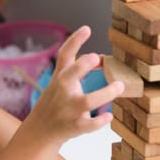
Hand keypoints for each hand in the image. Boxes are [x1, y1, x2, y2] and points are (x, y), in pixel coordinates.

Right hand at [23, 26, 123, 146]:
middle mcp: (62, 92)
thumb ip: (78, 69)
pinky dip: (97, 122)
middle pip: (68, 76)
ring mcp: (66, 110)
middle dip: (81, 66)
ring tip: (119, 86)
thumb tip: (104, 59)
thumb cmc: (56, 103)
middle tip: (96, 57)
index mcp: (60, 78)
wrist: (39, 131)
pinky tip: (108, 117)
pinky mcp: (72, 127)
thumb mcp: (61, 83)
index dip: (74, 42)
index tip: (87, 29)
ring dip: (103, 94)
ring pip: (84, 102)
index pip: (64, 56)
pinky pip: (85, 125)